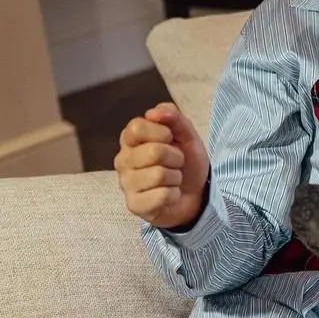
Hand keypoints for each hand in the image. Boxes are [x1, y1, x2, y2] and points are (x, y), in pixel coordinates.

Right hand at [114, 102, 210, 228]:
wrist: (196, 193)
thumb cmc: (186, 162)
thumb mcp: (186, 135)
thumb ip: (173, 117)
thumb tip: (154, 112)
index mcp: (130, 140)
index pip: (137, 127)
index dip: (161, 132)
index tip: (170, 139)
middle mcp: (122, 160)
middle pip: (153, 152)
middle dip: (175, 157)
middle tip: (176, 163)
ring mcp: (126, 184)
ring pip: (159, 175)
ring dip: (175, 177)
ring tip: (173, 179)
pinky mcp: (134, 205)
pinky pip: (161, 195)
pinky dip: (174, 194)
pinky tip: (170, 195)